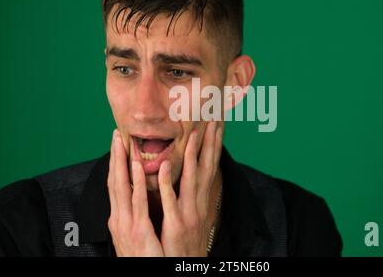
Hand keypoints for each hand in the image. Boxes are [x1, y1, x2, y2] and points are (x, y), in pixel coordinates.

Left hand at [107, 121, 222, 256]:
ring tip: (194, 133)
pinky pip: (172, 201)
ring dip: (194, 155)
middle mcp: (199, 203)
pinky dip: (168, 183)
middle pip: (207, 167)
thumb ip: (190, 196)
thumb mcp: (193, 216)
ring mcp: (189, 214)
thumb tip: (190, 176)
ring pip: (193, 178)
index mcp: (201, 200)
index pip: (209, 166)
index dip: (214, 145)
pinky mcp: (176, 225)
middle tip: (215, 119)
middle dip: (211, 142)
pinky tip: (165, 166)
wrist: (188, 269)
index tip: (217, 124)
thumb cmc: (186, 243)